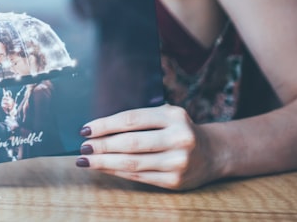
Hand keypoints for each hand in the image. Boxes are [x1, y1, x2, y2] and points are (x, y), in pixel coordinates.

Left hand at [76, 104, 214, 189]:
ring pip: (133, 163)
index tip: (85, 129)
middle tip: (83, 147)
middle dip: (102, 146)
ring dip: (105, 162)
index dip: (105, 125)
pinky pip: (140, 177)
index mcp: (174, 116)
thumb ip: (140, 119)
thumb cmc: (179, 130)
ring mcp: (178, 162)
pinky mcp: (175, 181)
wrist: (213, 153)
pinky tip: (104, 169)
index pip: (132, 119)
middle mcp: (179, 138)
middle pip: (131, 143)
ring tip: (86, 160)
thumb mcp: (166, 115)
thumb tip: (100, 128)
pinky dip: (118, 173)